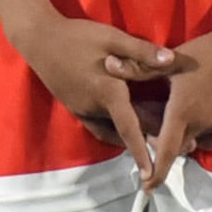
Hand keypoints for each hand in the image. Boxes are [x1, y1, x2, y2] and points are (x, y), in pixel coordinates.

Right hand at [4, 8, 177, 160]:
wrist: (40, 39)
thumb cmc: (78, 37)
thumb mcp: (113, 38)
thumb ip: (142, 52)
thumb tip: (171, 61)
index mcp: (108, 92)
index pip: (130, 128)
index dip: (142, 151)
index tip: (151, 174)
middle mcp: (95, 108)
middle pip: (126, 130)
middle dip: (147, 141)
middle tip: (171, 147)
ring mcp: (83, 110)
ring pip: (112, 130)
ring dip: (131, 135)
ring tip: (152, 138)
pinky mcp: (75, 108)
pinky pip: (99, 126)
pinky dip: (114, 130)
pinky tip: (124, 125)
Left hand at [141, 21, 211, 188]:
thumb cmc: (205, 52)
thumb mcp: (170, 61)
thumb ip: (137, 68)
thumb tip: (107, 65)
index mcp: (182, 112)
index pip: (166, 151)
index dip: (156, 172)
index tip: (146, 188)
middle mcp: (200, 124)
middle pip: (180, 147)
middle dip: (167, 147)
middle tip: (156, 133)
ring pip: (197, 142)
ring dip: (186, 138)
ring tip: (178, 119)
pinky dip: (203, 132)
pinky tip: (199, 113)